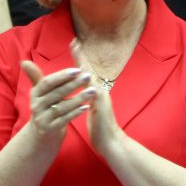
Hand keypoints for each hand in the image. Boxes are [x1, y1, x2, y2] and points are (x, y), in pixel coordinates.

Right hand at [21, 60, 93, 143]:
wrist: (42, 131)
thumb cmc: (44, 105)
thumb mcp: (39, 92)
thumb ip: (35, 76)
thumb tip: (24, 62)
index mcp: (35, 93)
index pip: (48, 82)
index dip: (62, 76)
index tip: (78, 70)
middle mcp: (36, 106)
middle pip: (57, 93)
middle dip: (73, 84)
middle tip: (88, 76)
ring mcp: (43, 118)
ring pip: (63, 107)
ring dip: (79, 98)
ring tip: (92, 91)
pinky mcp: (51, 129)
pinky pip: (65, 119)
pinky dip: (76, 112)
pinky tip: (86, 106)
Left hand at [69, 39, 123, 154]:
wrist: (112, 143)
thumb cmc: (100, 130)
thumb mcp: (92, 112)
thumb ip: (88, 102)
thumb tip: (84, 95)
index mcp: (95, 94)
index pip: (85, 75)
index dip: (79, 62)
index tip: (73, 47)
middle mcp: (99, 92)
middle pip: (88, 71)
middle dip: (81, 56)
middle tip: (73, 41)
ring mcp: (102, 98)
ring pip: (91, 77)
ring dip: (83, 64)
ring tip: (76, 51)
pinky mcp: (102, 106)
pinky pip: (94, 91)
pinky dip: (89, 82)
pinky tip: (83, 73)